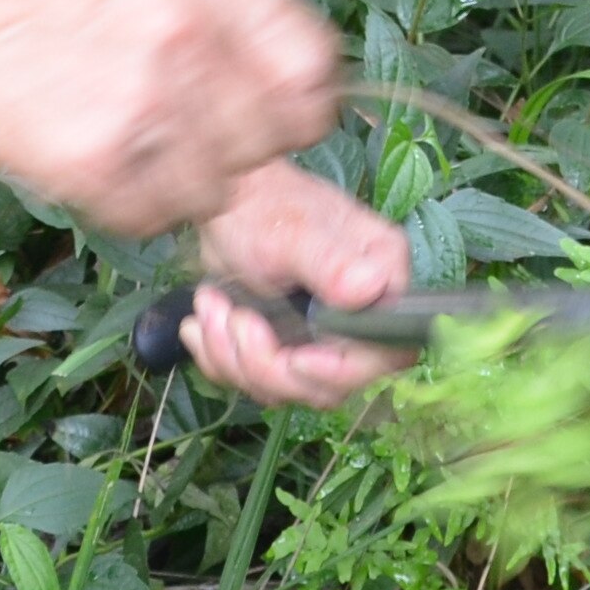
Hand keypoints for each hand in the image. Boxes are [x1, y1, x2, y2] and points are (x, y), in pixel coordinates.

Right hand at [0, 0, 342, 237]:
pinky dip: (130, 208)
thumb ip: (225, 2)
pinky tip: (88, 161)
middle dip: (238, 150)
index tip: (271, 119)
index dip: (297, 105)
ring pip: (218, 188)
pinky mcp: (95, 160)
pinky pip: (156, 217)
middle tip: (181, 136)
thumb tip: (306, 74)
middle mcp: (182, 28)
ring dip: (180, 184)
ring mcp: (140, 97)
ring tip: (123, 142)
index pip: (313, 67)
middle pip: (275, 137)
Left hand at [180, 160, 409, 408]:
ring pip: (287, 387)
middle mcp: (361, 315)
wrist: (227, 202)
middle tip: (232, 319)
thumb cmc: (265, 206)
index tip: (295, 360)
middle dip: (267, 363)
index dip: (341, 370)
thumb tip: (369, 289)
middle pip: (328, 384)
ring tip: (210, 304)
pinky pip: (259, 381)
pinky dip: (222, 358)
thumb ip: (331, 262)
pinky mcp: (290, 346)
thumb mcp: (294, 233)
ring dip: (235, 357)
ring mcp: (324, 335)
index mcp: (382, 280)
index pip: (385, 352)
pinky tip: (205, 320)